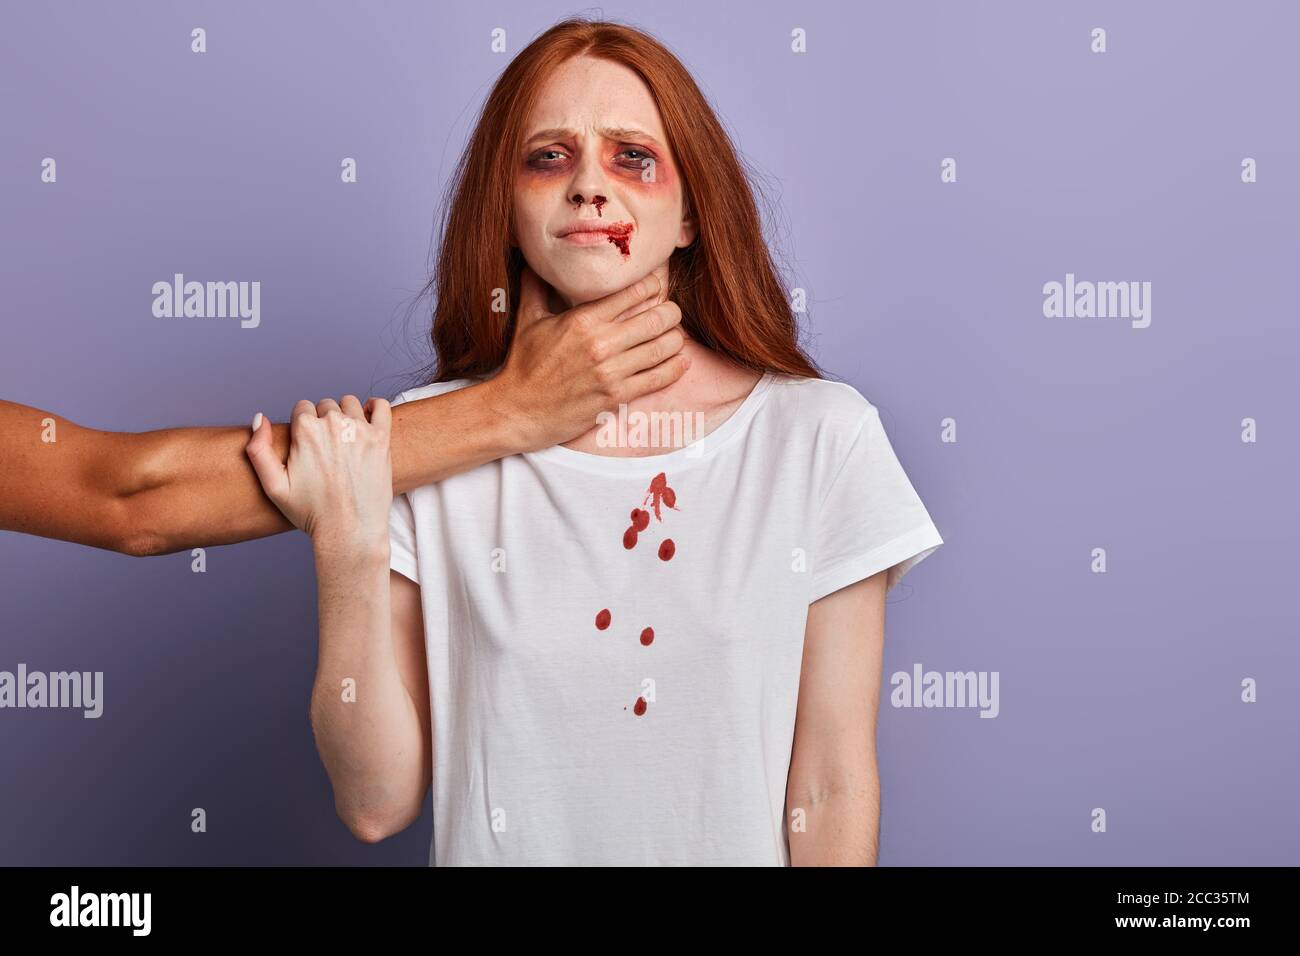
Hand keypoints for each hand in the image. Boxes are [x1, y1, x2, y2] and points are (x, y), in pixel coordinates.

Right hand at [244, 395, 392, 555]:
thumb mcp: (273, 486)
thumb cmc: (311, 512)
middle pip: (325, 405)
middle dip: (324, 421)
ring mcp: (360, 429)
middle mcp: (333, 423)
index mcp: (305, 430)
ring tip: (345, 439)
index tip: (308, 445)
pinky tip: (367, 420)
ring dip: (346, 415)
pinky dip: (374, 407)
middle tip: (327, 449)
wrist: (349, 530)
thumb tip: (259, 418)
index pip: (302, 408)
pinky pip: (380, 406)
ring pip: (350, 403)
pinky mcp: (382, 438)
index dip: (303, 426)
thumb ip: (258, 450)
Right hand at [486, 261, 688, 451]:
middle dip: (671, 313)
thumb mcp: (527, 319)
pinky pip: (657, 378)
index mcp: (583, 319)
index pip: (633, 292)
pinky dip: (674, 368)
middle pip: (656, 319)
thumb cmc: (522, 364)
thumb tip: (533, 259)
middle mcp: (601, 343)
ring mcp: (611, 372)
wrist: (518, 410)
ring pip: (662, 348)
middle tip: (673, 312)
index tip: (657, 286)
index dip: (653, 285)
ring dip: (676, 339)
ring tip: (676, 335)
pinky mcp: (616, 397)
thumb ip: (536, 286)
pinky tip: (681, 361)